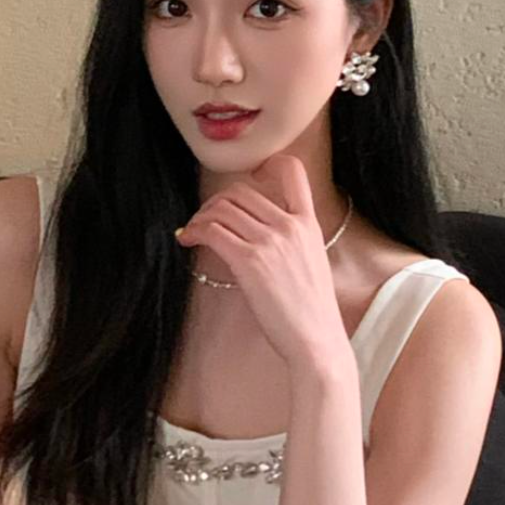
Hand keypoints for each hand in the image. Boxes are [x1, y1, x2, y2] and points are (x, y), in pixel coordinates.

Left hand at [175, 154, 349, 370]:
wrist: (316, 339)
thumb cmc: (311, 312)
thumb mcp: (312, 263)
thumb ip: (292, 241)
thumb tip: (260, 235)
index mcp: (308, 224)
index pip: (292, 172)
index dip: (267, 164)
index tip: (248, 177)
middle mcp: (289, 225)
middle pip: (242, 191)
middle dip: (216, 200)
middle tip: (206, 218)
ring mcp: (270, 241)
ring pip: (223, 208)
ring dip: (201, 216)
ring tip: (193, 231)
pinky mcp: (249, 261)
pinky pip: (213, 231)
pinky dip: (195, 231)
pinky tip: (188, 240)